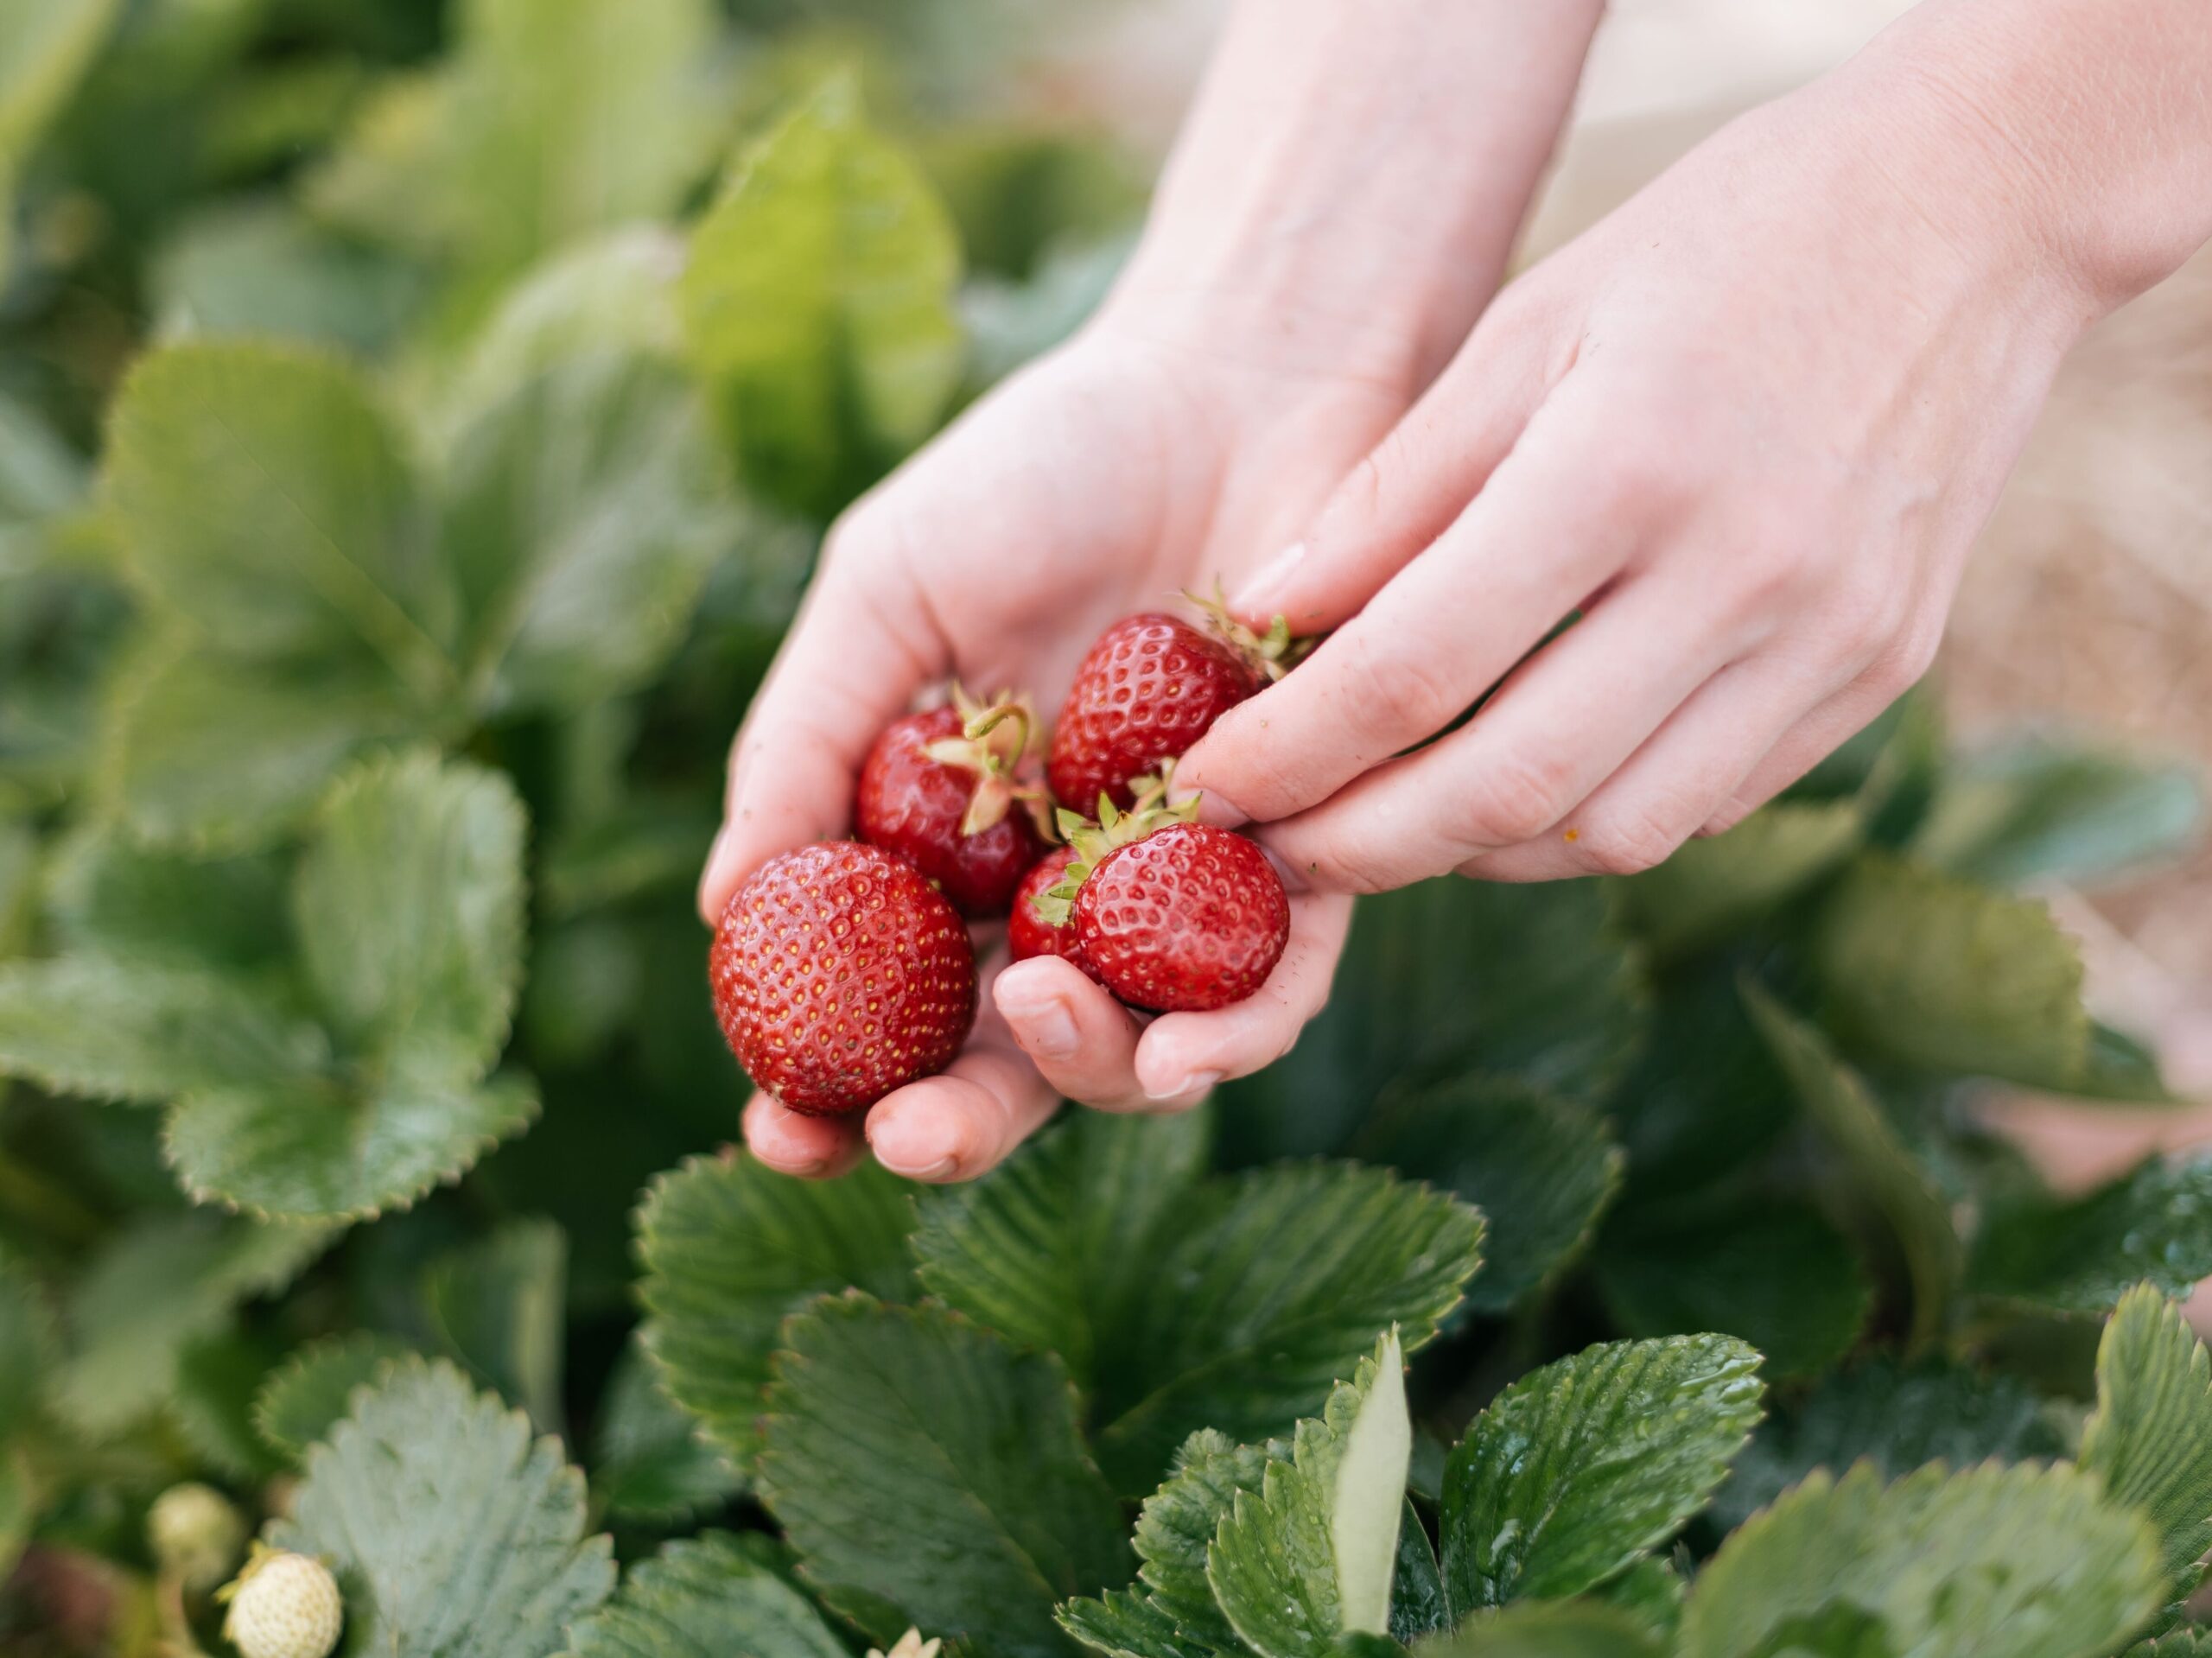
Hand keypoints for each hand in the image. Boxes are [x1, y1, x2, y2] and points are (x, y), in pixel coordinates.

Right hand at [696, 320, 1394, 1178]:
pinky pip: (1285, 976)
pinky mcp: (1316, 847)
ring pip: (1148, 1043)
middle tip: (907, 1140)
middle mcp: (1072, 886)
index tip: (777, 1127)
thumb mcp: (886, 592)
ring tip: (1046, 1022)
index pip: (888, 1001)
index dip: (828, 1085)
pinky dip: (1240, 1026)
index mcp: (959, 844)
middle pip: (1013, 1056)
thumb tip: (722, 911)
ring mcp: (1189, 882)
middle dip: (956, 1125)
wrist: (1238, 375)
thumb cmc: (1045, 470)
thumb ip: (806, 742)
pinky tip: (1192, 1044)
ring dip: (1096, 1073)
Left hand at [1176, 57, 2099, 889]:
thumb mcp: (1531, 323)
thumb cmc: (1724, 240)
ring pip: (1612, 833)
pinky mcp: (1879, 672)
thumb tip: (1261, 622)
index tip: (1208, 782)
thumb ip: (1394, 492)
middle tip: (1277, 848)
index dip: (1290, 751)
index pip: (1414, 671)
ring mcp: (1828, 639)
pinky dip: (1591, 818)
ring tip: (1390, 816)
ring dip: (1477, 851)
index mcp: (1625, 468)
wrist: (1979, 208)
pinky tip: (1524, 780)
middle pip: (1508, 791)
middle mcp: (1741, 576)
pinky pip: (1707, 803)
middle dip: (1364, 847)